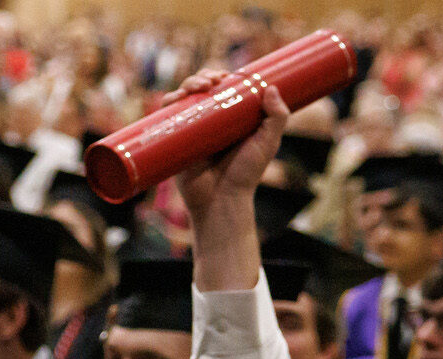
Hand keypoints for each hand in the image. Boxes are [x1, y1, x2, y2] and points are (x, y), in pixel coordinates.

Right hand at [164, 68, 287, 219]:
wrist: (221, 200)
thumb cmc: (246, 174)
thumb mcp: (268, 143)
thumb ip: (277, 117)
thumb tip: (271, 88)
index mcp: (229, 117)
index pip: (221, 88)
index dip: (220, 75)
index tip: (225, 75)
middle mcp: (208, 121)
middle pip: (199, 88)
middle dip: (202, 77)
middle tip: (211, 81)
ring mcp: (190, 130)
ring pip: (182, 98)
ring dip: (186, 84)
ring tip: (198, 87)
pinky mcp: (175, 141)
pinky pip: (165, 118)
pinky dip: (168, 103)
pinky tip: (175, 98)